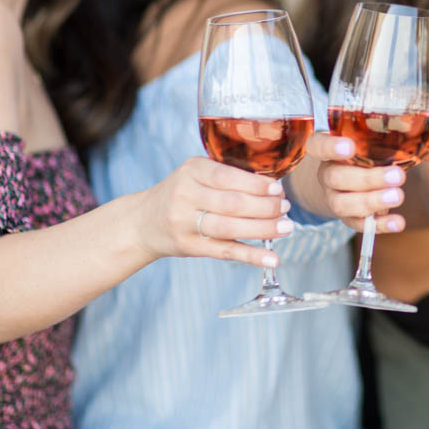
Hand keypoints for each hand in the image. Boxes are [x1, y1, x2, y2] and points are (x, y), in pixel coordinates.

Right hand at [135, 157, 291, 267]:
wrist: (142, 221)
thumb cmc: (182, 193)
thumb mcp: (197, 174)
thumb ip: (228, 175)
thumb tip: (274, 186)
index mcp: (192, 170)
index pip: (229, 176)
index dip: (257, 184)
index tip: (278, 189)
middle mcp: (185, 195)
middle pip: (232, 204)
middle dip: (265, 207)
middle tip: (286, 208)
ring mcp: (184, 223)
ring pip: (230, 228)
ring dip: (263, 229)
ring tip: (286, 227)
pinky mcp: (188, 246)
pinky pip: (225, 251)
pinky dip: (251, 255)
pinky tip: (272, 258)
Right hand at [306, 133, 406, 233]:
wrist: (350, 183)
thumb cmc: (366, 155)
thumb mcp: (374, 143)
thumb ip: (401, 143)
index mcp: (328, 149)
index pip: (318, 145)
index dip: (330, 147)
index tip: (349, 147)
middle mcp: (326, 174)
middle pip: (336, 178)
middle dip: (368, 179)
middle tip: (397, 175)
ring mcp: (333, 197)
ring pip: (343, 204)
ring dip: (372, 201)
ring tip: (398, 196)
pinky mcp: (346, 217)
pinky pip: (358, 224)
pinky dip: (379, 224)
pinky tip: (398, 222)